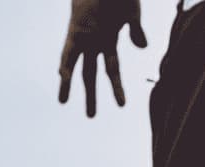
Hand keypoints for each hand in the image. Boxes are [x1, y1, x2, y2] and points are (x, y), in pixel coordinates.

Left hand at [57, 0, 148, 117]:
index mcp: (108, 40)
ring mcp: (84, 37)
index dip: (116, 87)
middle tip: (91, 116)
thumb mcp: (131, 13)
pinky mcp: (75, 29)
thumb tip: (143, 47)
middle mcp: (94, 42)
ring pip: (76, 65)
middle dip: (91, 95)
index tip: (122, 104)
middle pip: (91, 73)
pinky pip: (68, 50)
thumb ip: (136, 30)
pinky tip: (61, 75)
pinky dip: (66, 63)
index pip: (112, 69)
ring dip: (69, 83)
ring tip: (63, 102)